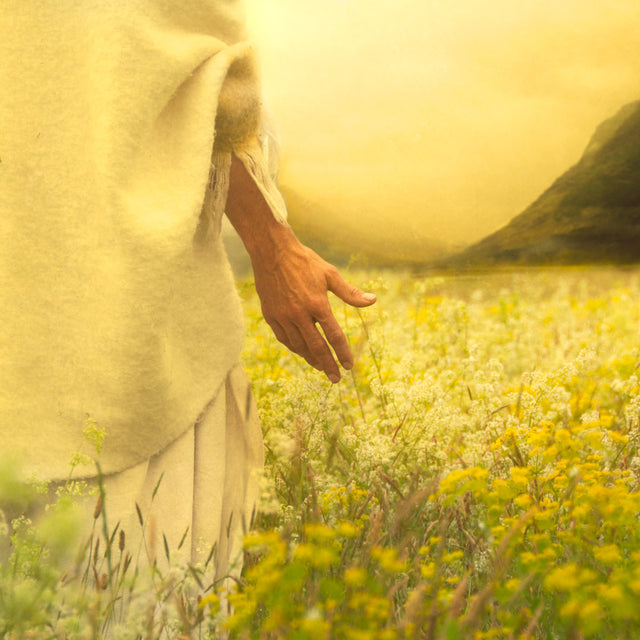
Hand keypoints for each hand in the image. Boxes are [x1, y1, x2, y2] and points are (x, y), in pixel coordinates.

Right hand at [252, 233, 375, 382]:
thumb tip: (373, 301)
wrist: (272, 251)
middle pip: (316, 347)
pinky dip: (295, 348)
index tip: (349, 366)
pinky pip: (284, 338)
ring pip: (299, 346)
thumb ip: (350, 292)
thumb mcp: (330, 274)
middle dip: (327, 365)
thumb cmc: (304, 261)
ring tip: (321, 367)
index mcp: (317, 303)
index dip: (342, 353)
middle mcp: (299, 313)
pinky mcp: (271, 315)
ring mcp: (283, 316)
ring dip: (311, 359)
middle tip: (336, 379)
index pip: (334, 336)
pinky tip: (302, 352)